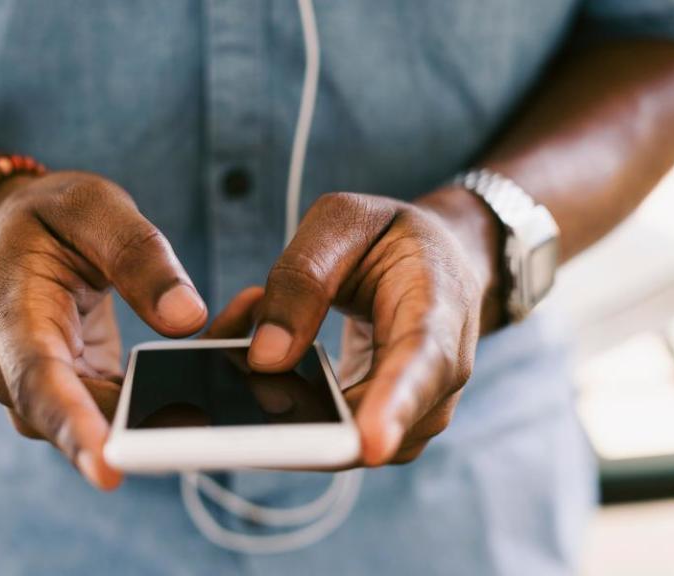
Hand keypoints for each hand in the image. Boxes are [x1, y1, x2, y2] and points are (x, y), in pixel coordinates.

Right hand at [0, 171, 207, 489]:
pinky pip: (141, 405)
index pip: (40, 388)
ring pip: (125, 419)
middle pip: (91, 421)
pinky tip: (230, 343)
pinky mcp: (91, 395)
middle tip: (232, 407)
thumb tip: (187, 319)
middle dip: (161, 422)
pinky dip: (186, 380)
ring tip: (245, 347)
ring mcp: (60, 392)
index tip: (110, 470)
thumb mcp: (91, 209)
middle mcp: (28, 374)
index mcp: (14, 323)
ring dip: (188, 394)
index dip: (75, 431)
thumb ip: (137, 255)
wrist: (10, 239)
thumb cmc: (46, 220)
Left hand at [246, 187, 500, 465]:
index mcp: (439, 307)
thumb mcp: (344, 222)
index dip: (394, 405)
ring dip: (279, 396)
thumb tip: (265, 358)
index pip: (422, 363)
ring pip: (341, 444)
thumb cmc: (392, 237)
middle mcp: (438, 374)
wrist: (439, 261)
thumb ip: (302, 280)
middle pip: (376, 425)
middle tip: (234, 373)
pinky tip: (263, 351)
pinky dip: (283, 400)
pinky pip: (326, 436)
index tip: (370, 445)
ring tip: (249, 322)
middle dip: (299, 419)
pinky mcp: (383, 427)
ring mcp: (415, 411)